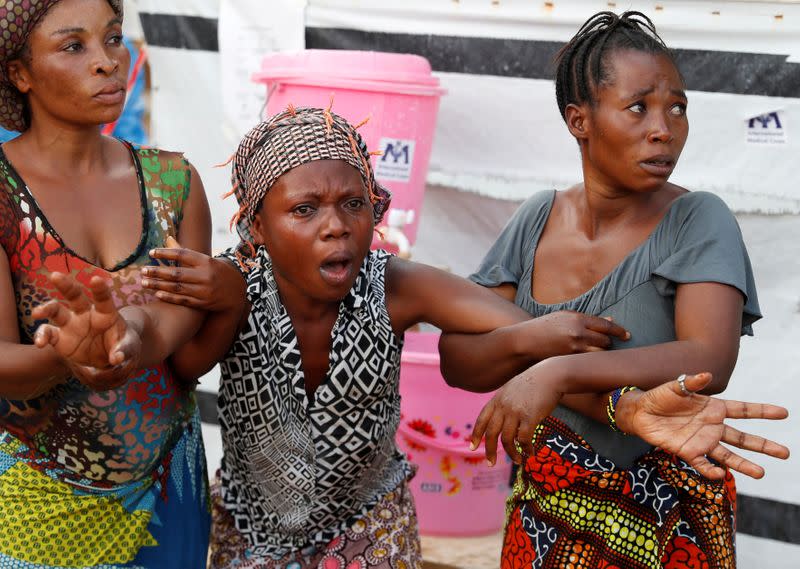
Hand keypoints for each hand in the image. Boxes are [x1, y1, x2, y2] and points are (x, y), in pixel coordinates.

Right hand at [32, 273, 140, 390]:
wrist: (107, 359)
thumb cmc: (121, 346)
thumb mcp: (128, 348)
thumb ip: (123, 350)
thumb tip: (117, 359)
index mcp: (106, 312)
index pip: (103, 298)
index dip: (100, 289)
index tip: (96, 279)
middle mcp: (86, 313)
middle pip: (75, 295)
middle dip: (65, 285)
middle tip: (55, 276)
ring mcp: (71, 324)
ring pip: (56, 310)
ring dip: (46, 309)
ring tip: (37, 313)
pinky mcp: (59, 337)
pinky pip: (48, 333)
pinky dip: (42, 336)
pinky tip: (40, 343)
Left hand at [142, 237, 245, 310]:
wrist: (236, 294)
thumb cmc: (217, 273)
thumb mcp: (206, 260)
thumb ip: (185, 252)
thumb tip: (167, 238)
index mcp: (206, 262)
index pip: (182, 254)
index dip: (166, 253)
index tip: (151, 253)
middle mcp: (205, 276)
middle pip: (177, 273)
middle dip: (157, 272)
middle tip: (142, 270)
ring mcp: (204, 291)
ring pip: (177, 287)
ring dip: (158, 285)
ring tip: (144, 282)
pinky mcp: (203, 303)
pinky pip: (183, 300)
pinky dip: (169, 297)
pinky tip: (157, 293)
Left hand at [469, 365, 563, 465]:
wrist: (551, 375)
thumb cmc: (534, 383)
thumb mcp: (511, 390)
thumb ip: (504, 404)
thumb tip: (503, 423)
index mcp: (497, 399)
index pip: (482, 419)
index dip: (476, 435)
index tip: (472, 447)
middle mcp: (503, 406)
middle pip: (491, 433)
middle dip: (489, 450)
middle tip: (490, 463)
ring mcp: (515, 411)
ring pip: (507, 439)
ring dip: (511, 453)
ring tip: (517, 460)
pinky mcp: (530, 417)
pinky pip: (524, 439)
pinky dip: (526, 449)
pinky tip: (530, 453)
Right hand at [527, 310, 629, 357]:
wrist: (525, 342)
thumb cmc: (544, 327)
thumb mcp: (565, 317)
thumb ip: (587, 319)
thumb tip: (611, 320)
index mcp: (577, 318)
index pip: (606, 325)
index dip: (619, 331)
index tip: (627, 335)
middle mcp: (578, 333)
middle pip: (605, 341)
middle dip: (608, 343)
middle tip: (607, 345)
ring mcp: (574, 348)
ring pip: (599, 353)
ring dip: (601, 353)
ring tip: (598, 353)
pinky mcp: (570, 360)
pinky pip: (588, 361)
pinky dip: (592, 360)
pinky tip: (591, 362)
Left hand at [617, 372, 789, 479]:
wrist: (640, 412)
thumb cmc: (660, 396)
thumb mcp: (675, 386)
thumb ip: (691, 382)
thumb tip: (706, 374)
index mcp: (714, 408)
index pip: (743, 410)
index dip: (763, 411)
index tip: (784, 413)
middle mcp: (713, 426)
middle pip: (743, 437)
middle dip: (763, 445)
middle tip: (785, 453)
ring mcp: (702, 440)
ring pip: (728, 455)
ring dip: (744, 464)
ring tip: (761, 473)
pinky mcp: (688, 452)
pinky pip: (702, 464)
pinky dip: (711, 470)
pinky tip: (721, 474)